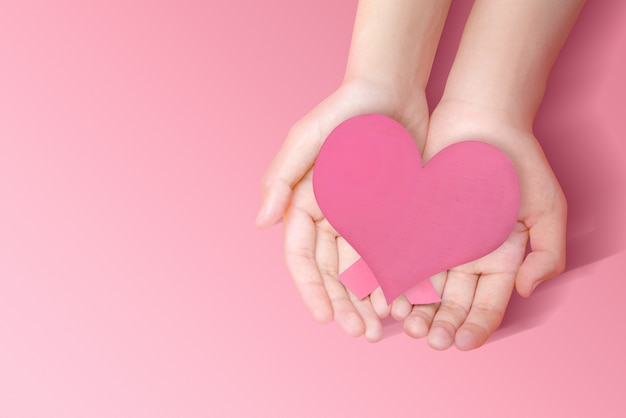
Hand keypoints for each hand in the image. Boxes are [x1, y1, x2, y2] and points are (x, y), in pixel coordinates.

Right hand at [257, 79, 429, 340]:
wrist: (392, 89)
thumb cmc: (344, 110)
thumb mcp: (306, 138)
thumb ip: (281, 178)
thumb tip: (260, 222)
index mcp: (306, 205)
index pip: (303, 256)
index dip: (311, 288)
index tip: (324, 316)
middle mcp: (332, 217)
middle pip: (334, 271)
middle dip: (345, 304)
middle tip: (359, 333)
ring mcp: (364, 218)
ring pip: (364, 269)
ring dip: (371, 300)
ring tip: (382, 327)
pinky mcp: (394, 214)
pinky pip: (395, 252)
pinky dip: (399, 277)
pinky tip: (408, 301)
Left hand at [394, 99, 566, 349]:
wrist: (480, 120)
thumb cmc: (519, 161)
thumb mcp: (547, 207)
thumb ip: (546, 253)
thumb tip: (527, 290)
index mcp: (500, 260)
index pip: (487, 304)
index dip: (476, 326)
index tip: (463, 343)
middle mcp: (467, 257)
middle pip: (453, 302)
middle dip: (441, 323)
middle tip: (430, 339)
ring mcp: (439, 242)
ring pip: (425, 285)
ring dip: (415, 308)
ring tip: (407, 324)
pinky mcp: (413, 224)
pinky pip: (402, 255)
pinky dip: (395, 276)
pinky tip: (388, 293)